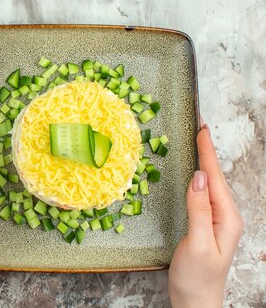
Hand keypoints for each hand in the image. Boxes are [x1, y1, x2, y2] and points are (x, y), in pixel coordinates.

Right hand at [168, 123, 243, 307]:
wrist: (196, 302)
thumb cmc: (197, 277)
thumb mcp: (198, 243)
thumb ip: (199, 210)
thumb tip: (199, 177)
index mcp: (227, 218)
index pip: (216, 178)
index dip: (208, 153)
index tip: (201, 130)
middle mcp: (226, 217)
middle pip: (215, 178)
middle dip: (207, 152)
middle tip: (198, 129)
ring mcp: (217, 221)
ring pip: (210, 185)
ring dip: (203, 163)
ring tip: (196, 144)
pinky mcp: (206, 225)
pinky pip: (202, 195)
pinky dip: (197, 179)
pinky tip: (192, 174)